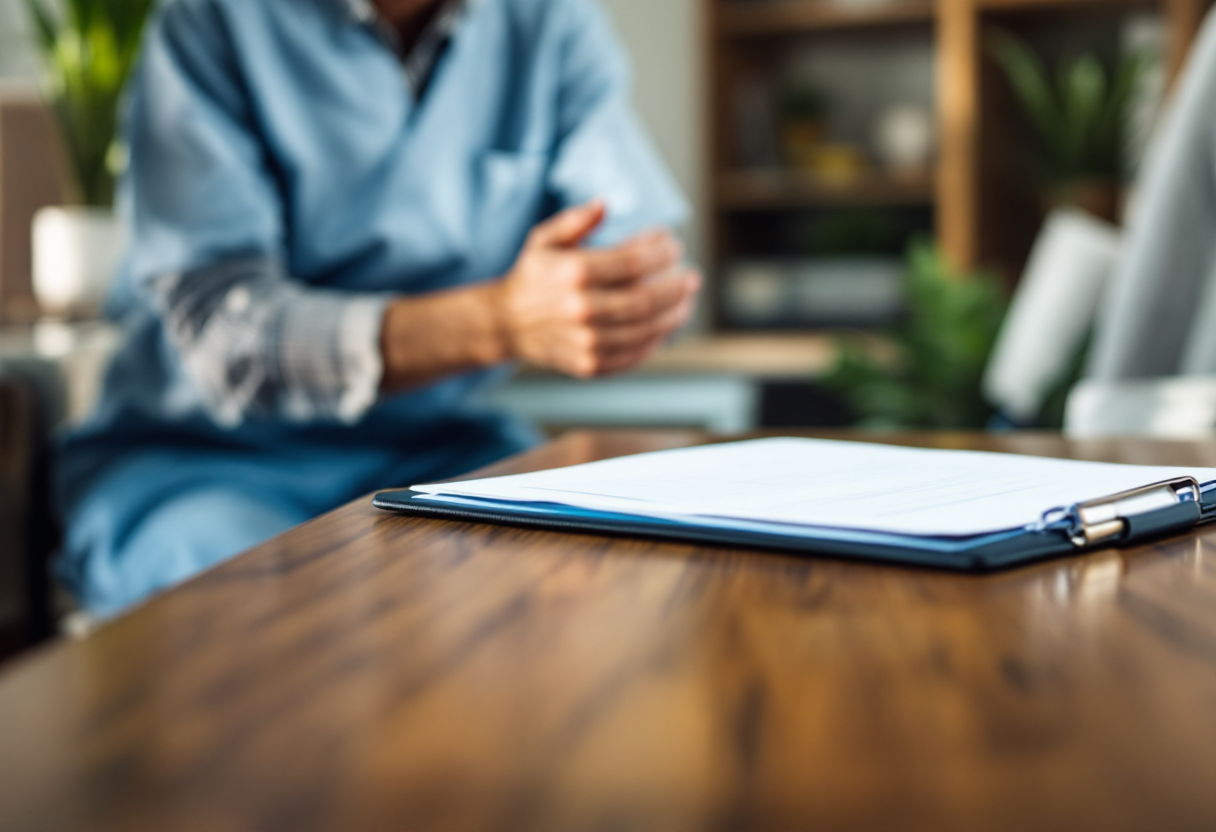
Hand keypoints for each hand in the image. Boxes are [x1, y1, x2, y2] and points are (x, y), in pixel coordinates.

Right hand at [493, 200, 700, 378]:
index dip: (661, 253)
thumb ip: (576, 220)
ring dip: (674, 315)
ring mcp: (586, 342)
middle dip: (676, 287)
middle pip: (645, 300)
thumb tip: (605, 204)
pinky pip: (634, 355)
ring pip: (646, 331)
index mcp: (573, 274)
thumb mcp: (545, 239)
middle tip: (692, 277)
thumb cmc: (533, 276)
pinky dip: (656, 341)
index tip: (674, 246)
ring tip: (686, 301)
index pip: (633, 262)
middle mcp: (580, 310)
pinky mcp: (590, 365)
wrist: (507, 324)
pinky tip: (666, 326)